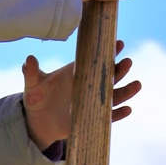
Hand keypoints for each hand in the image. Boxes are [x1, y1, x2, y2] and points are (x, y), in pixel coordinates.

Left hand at [22, 41, 141, 151]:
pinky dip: (118, 114)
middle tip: (128, 62)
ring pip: (114, 96)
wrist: (37, 121)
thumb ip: (32, 72)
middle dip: (120, 69)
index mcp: (78, 72)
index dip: (109, 51)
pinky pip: (109, 117)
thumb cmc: (36, 97)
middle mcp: (89, 85)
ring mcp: (93, 102)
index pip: (97, 59)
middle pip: (110, 76)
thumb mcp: (33, 84)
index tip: (119, 43)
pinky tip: (127, 110)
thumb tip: (29, 60)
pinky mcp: (92, 119)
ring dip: (126, 91)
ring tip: (136, 85)